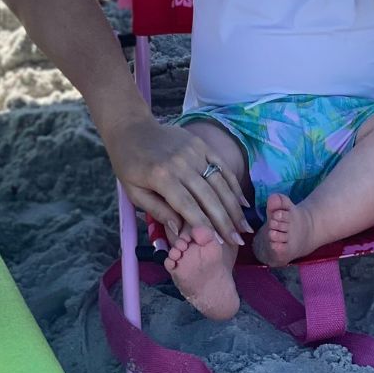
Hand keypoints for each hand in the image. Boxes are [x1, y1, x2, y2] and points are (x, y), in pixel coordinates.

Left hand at [105, 116, 250, 244]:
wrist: (131, 129)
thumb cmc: (129, 165)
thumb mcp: (134, 192)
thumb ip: (157, 211)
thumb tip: (179, 231)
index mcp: (161, 176)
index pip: (187, 206)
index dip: (204, 226)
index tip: (216, 243)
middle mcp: (180, 163)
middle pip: (208, 197)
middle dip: (225, 222)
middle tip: (236, 242)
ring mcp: (193, 152)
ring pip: (220, 183)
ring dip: (234, 207)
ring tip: (243, 228)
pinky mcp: (201, 145)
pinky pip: (222, 167)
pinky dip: (234, 185)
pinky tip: (243, 203)